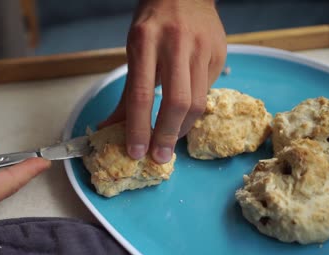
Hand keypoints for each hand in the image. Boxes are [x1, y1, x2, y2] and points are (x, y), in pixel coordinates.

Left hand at [101, 0, 225, 162]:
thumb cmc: (153, 24)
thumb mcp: (133, 51)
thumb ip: (126, 93)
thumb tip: (108, 128)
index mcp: (145, 41)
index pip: (141, 94)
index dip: (138, 128)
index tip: (136, 152)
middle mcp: (175, 43)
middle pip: (177, 102)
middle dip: (167, 135)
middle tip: (159, 156)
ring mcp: (201, 48)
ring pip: (198, 101)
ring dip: (182, 128)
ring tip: (171, 139)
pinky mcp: (220, 54)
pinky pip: (208, 91)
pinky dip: (194, 109)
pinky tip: (184, 113)